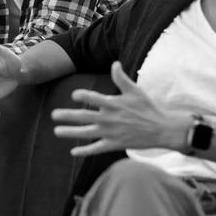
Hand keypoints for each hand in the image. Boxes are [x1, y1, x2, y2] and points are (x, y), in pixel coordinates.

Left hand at [50, 61, 189, 156]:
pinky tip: (73, 152)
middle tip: (53, 115)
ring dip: (70, 132)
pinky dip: (84, 151)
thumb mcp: (135, 90)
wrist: (162, 129)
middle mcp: (109, 118)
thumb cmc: (148, 108)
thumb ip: (121, 78)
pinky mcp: (114, 144)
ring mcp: (110, 133)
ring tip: (56, 131)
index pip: (92, 98)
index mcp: (113, 104)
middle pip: (84, 116)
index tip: (73, 95)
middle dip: (67, 116)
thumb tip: (115, 63)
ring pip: (86, 133)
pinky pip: (96, 149)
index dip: (82, 95)